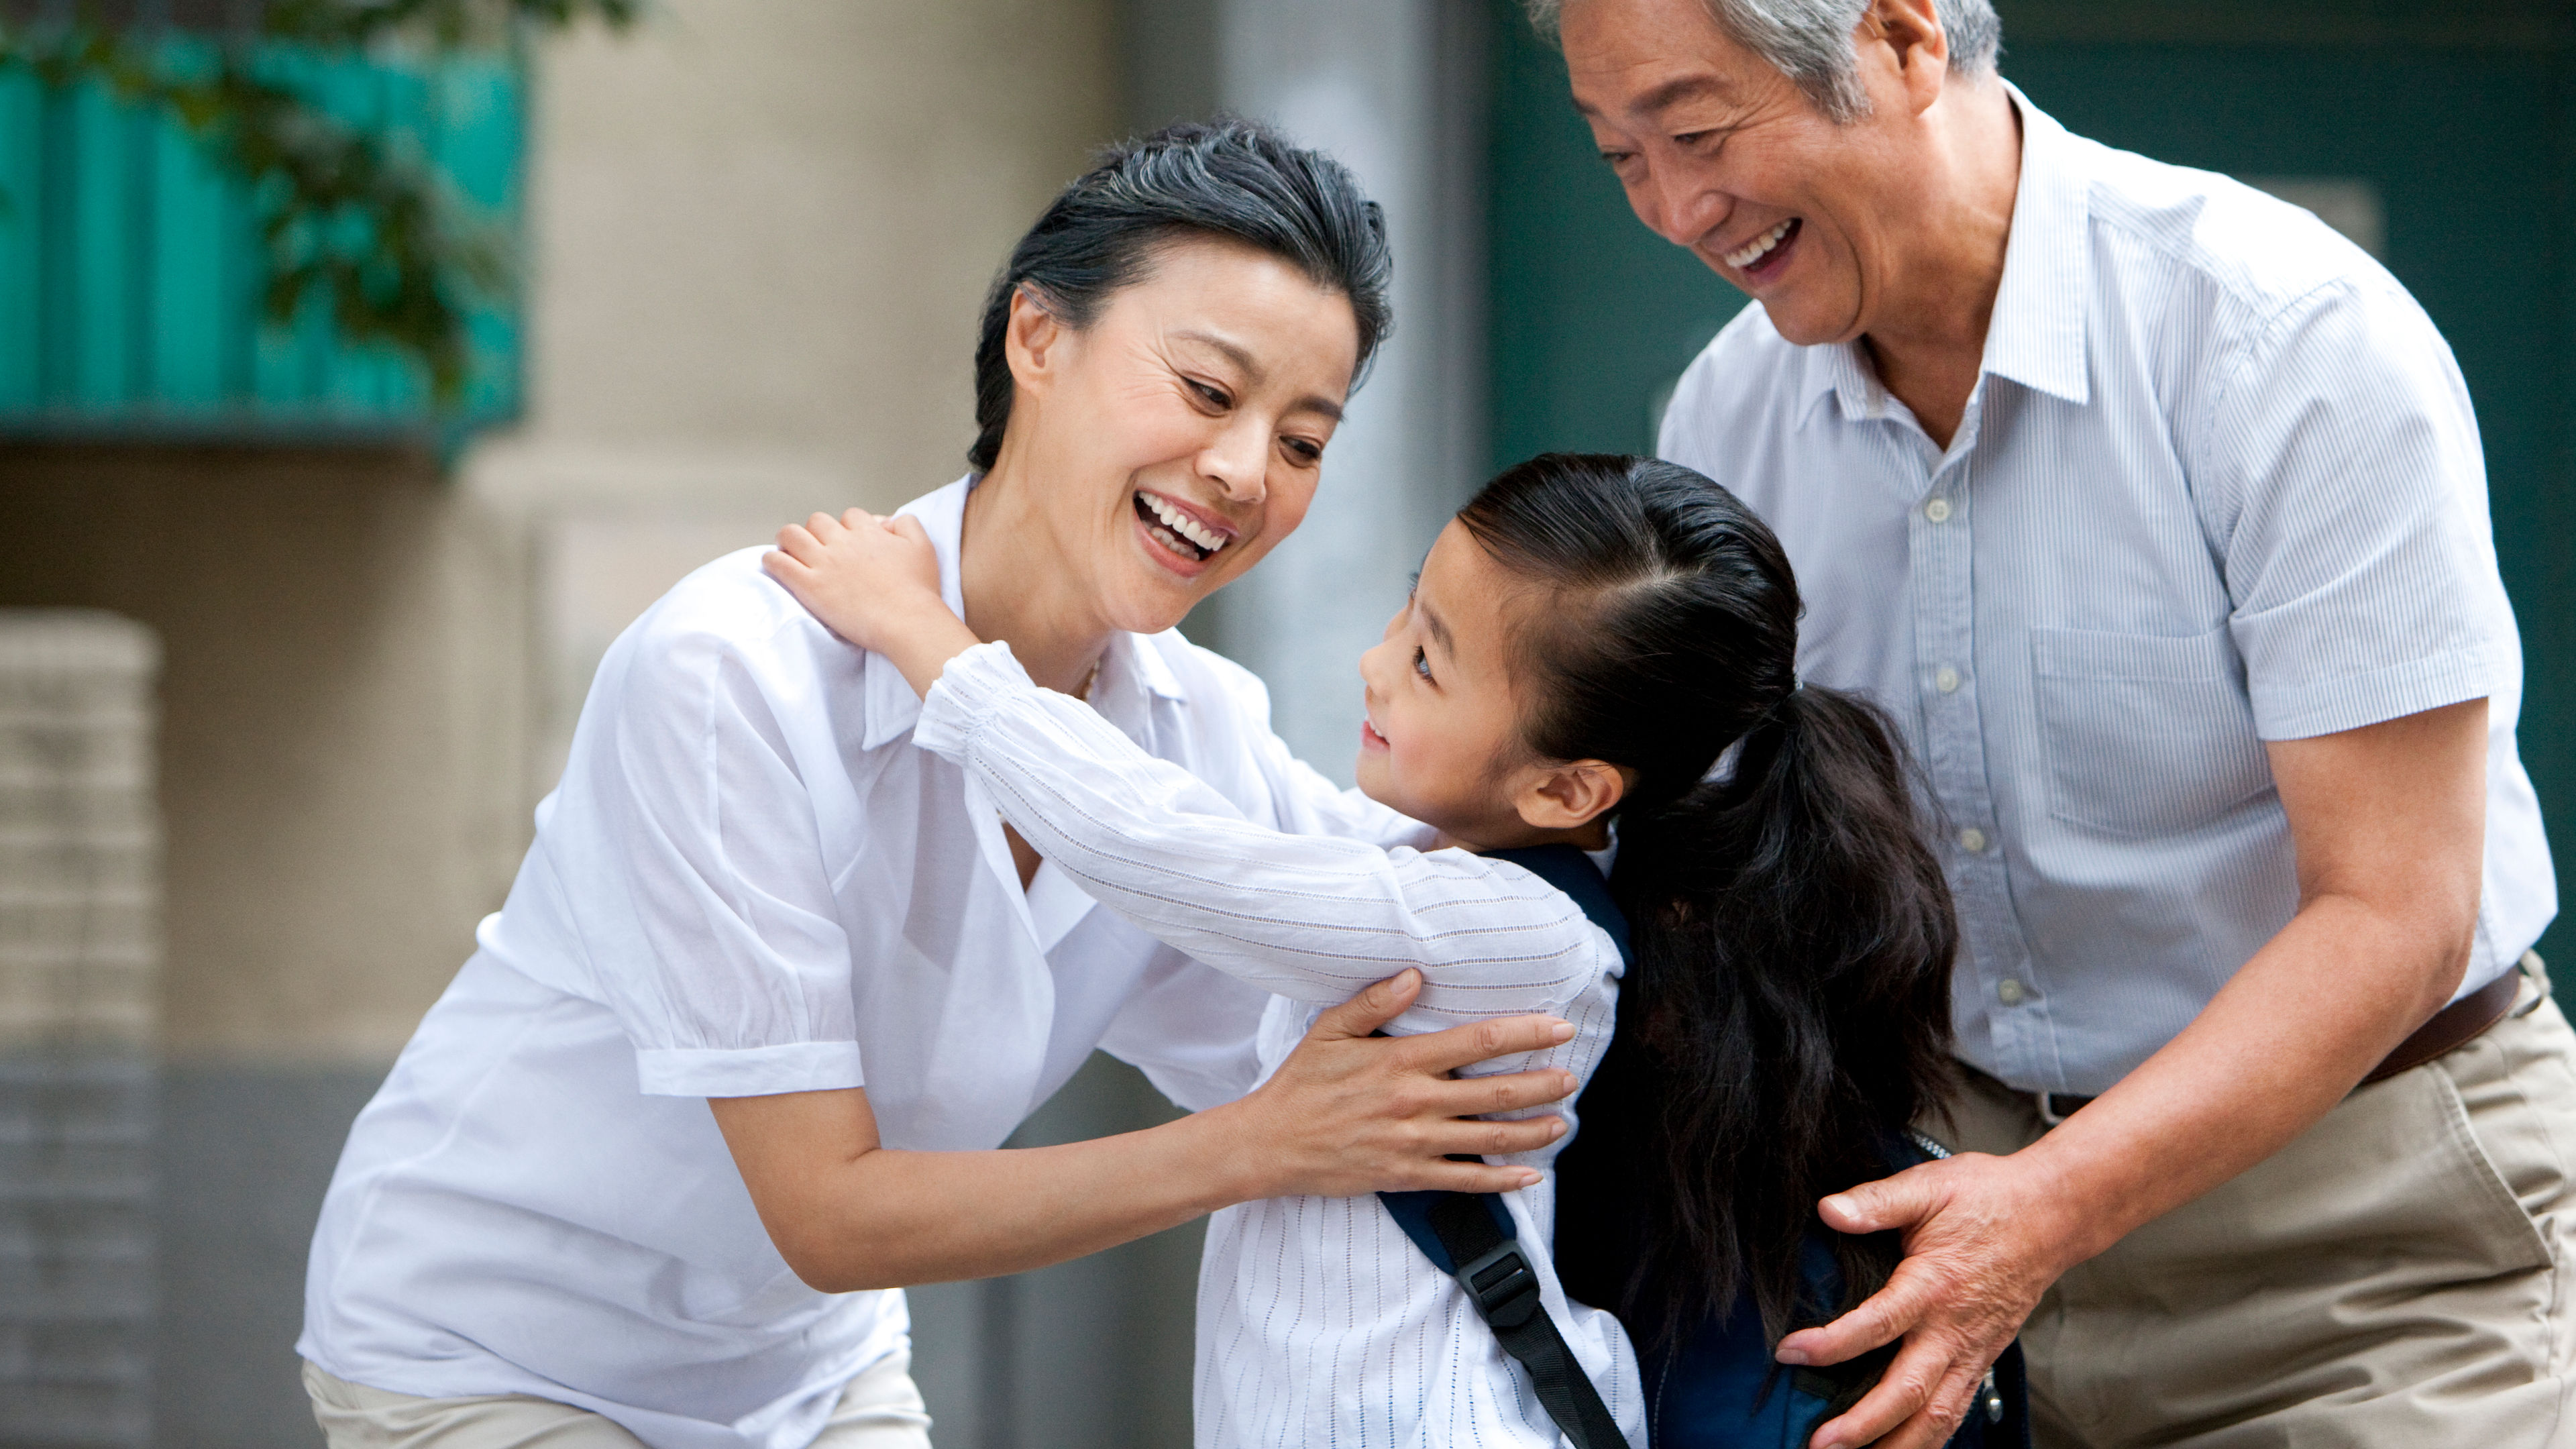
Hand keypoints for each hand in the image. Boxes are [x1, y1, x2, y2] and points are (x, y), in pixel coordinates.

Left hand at [764, 509, 948, 654]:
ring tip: (788, 550)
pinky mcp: (810, 586)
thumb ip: (907, 524)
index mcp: (869, 532)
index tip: (848, 541)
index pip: (850, 516)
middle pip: (818, 521)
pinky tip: (774, 564)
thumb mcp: (923, 547)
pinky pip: (779, 563)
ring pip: (792, 535)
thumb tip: (888, 520)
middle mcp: (843, 543)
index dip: (848, 527)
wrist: (907, 621)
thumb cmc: (917, 591)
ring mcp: (824, 563)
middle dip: (816, 531)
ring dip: (788, 540)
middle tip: (816, 546)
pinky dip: (773, 560)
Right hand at [1219, 969, 1578, 1198]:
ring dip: (1533, 1130)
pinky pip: (1465, 1179)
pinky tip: (1530, 1175)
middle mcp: (1415, 1101)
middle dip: (1541, 1084)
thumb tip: (1416, 975)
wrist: (1270, 1143)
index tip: (1558, 1030)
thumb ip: (1376, 1002)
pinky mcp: (1408, 1176)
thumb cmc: (1301, 1083)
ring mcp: (1414, 1142)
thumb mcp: (1331, 1030)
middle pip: (1495, 1092)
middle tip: (1572, 1078)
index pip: (1479, 1041)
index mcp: (1402, 1060)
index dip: (1525, 1035)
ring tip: (1563, 1122)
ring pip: (1489, 1137)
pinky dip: (1502, 1179)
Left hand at [1778, 1150, 2088, 1448]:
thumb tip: (1829, 1210)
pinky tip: (1899, 1448)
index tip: (1790, 1352)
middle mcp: (1954, 1330)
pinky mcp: (1983, 1361)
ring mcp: (1972, 1352)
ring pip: (1935, 1417)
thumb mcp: (1929, 1185)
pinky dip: (1928, 1439)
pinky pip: (1956, 1412)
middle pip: (1907, 1392)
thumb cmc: (1990, 1198)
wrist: (2053, 1215)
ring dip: (1894, 1445)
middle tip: (1819, 1443)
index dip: (1832, 1344)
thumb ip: (1877, 1202)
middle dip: (1862, 1425)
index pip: (1878, 1325)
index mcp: (1934, 1285)